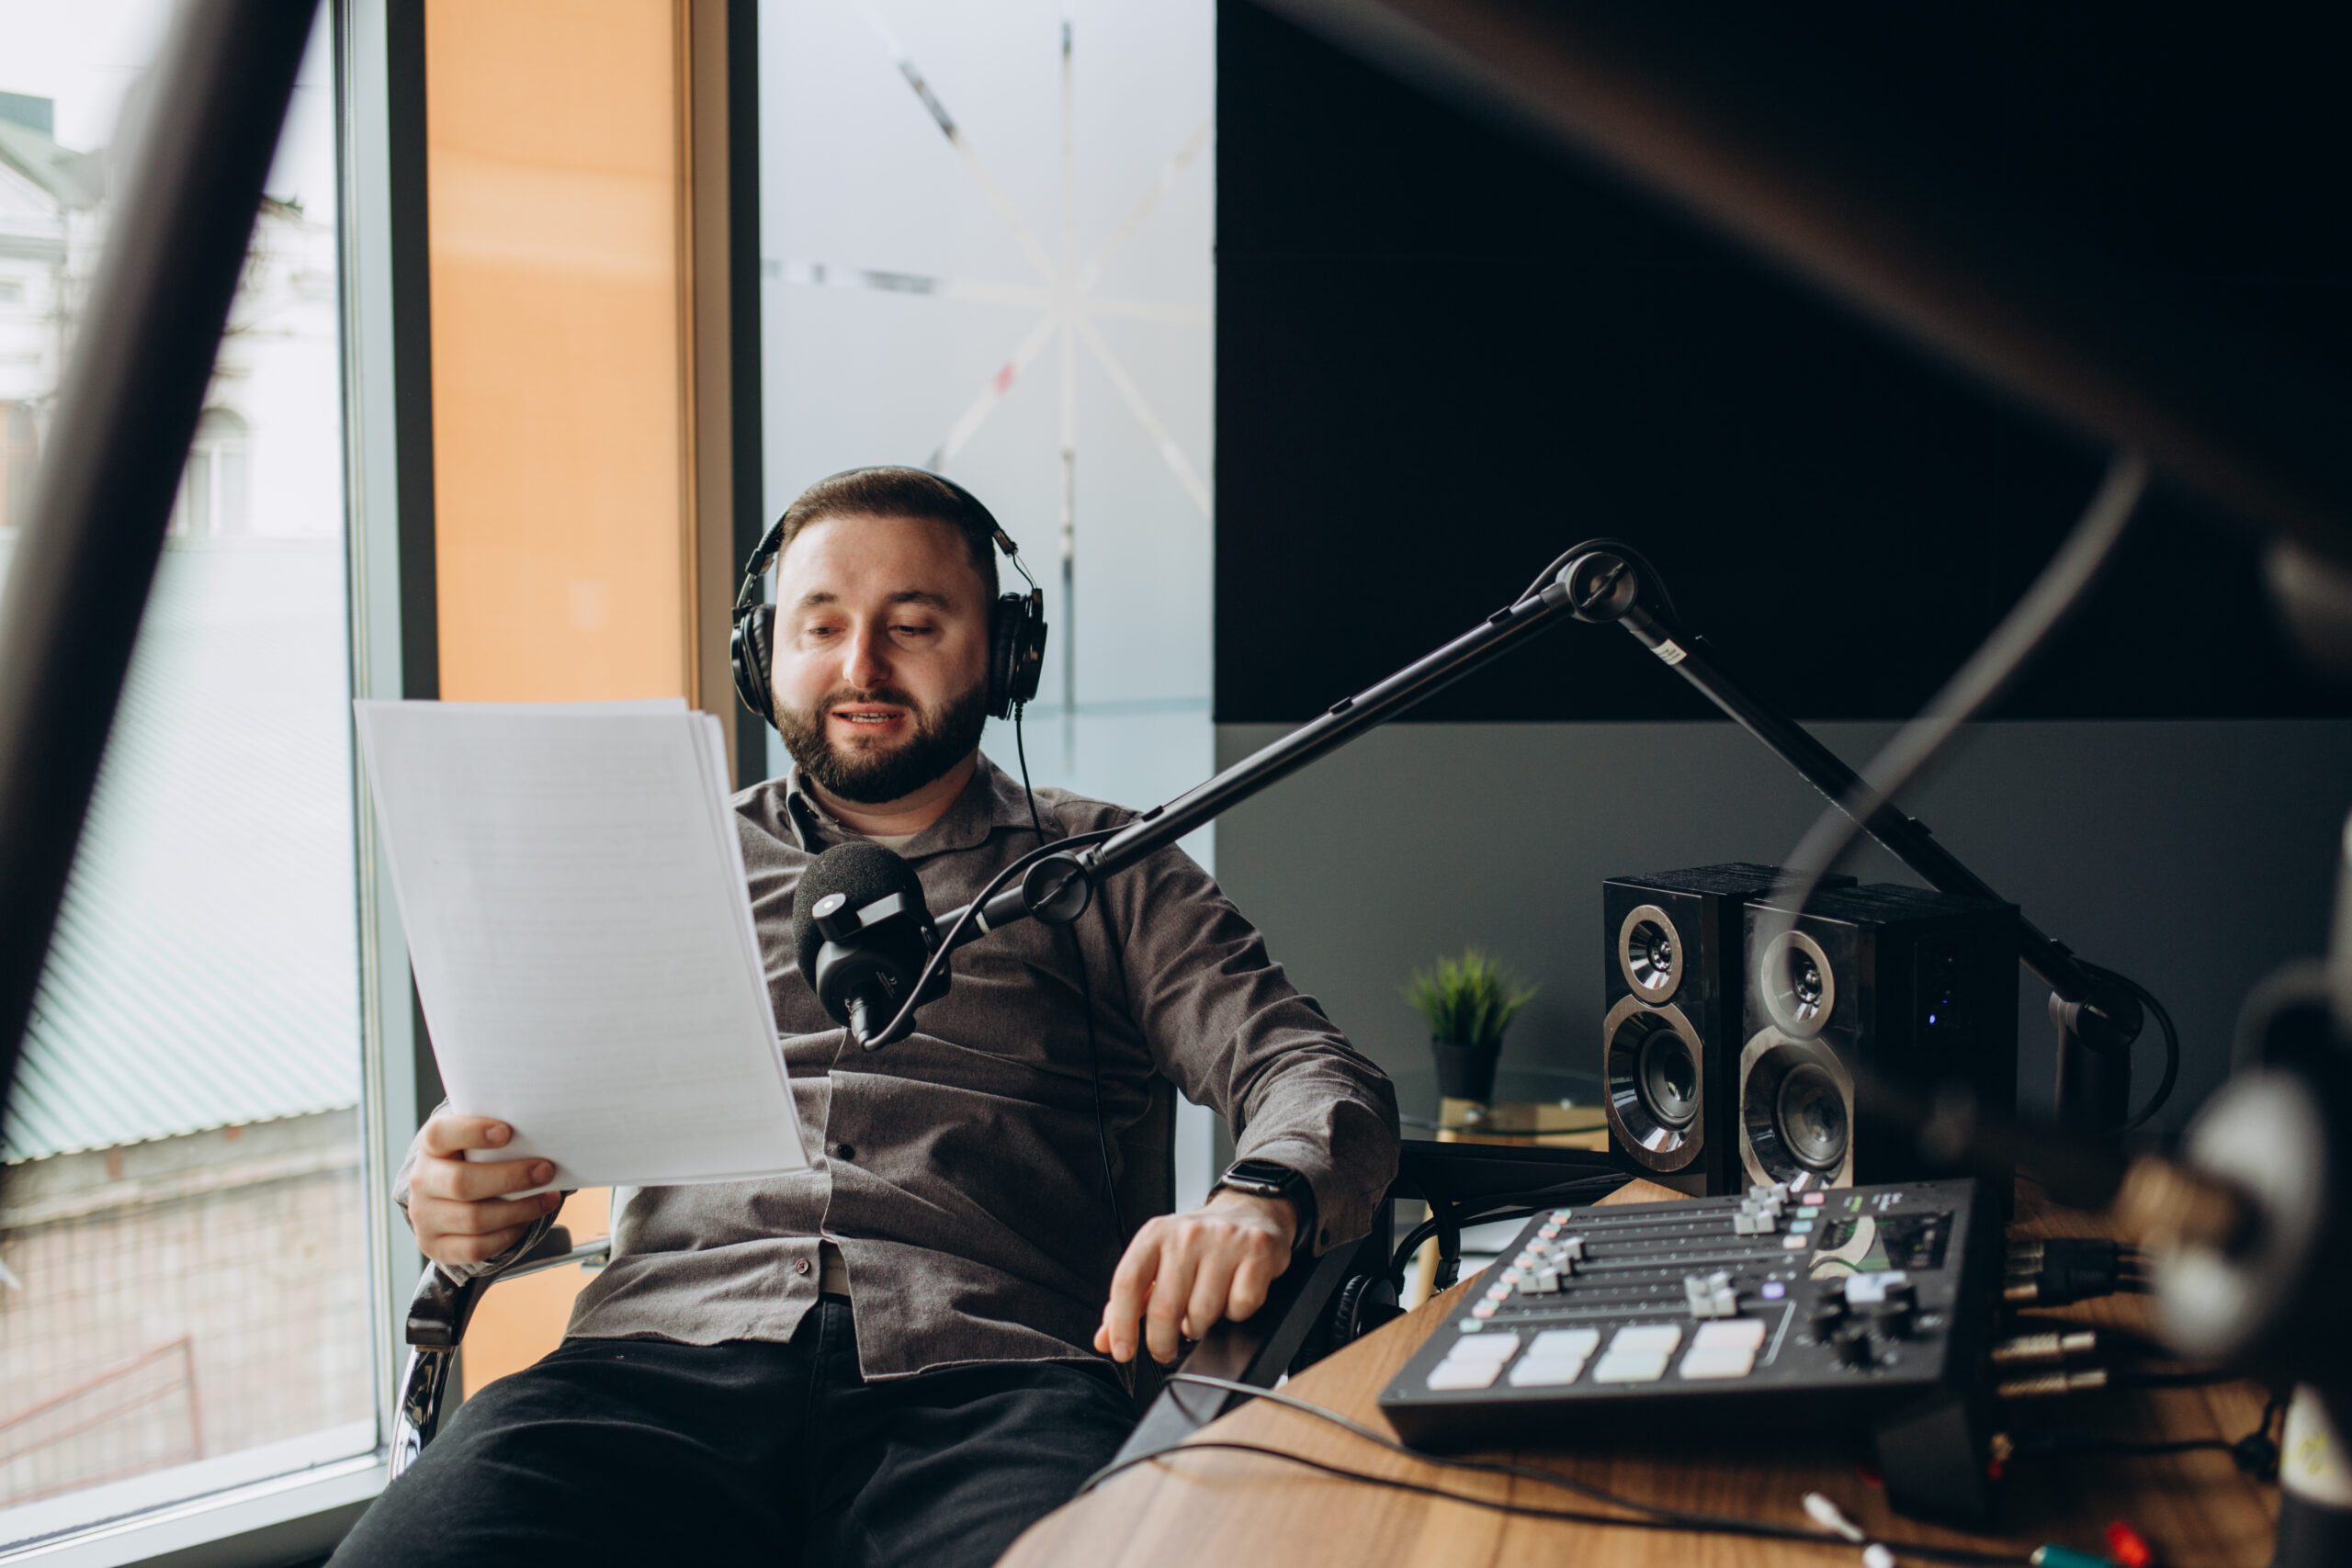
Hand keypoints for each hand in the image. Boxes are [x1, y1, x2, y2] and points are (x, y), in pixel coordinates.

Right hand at [405, 1112, 562, 1268]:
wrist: (445, 1195)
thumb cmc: (473, 1159)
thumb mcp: (477, 1140)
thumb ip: (499, 1133)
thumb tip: (543, 1134)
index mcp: (430, 1146)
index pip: (439, 1135)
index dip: (471, 1132)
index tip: (507, 1132)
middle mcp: (421, 1181)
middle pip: (461, 1183)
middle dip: (510, 1178)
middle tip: (546, 1171)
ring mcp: (424, 1217)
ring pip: (473, 1219)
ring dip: (519, 1209)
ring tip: (548, 1198)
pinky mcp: (435, 1246)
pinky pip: (475, 1248)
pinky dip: (507, 1234)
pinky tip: (527, 1220)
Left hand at [1094, 1189, 1296, 1364]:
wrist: (1250, 1211)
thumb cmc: (1199, 1243)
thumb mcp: (1158, 1260)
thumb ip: (1131, 1300)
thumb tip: (1104, 1339)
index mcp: (1155, 1234)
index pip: (1127, 1283)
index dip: (1121, 1324)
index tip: (1122, 1352)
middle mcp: (1187, 1234)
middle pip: (1165, 1309)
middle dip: (1162, 1343)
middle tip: (1165, 1350)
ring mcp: (1225, 1241)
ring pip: (1203, 1314)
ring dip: (1201, 1326)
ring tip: (1202, 1312)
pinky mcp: (1257, 1252)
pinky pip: (1240, 1307)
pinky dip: (1236, 1314)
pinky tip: (1232, 1297)